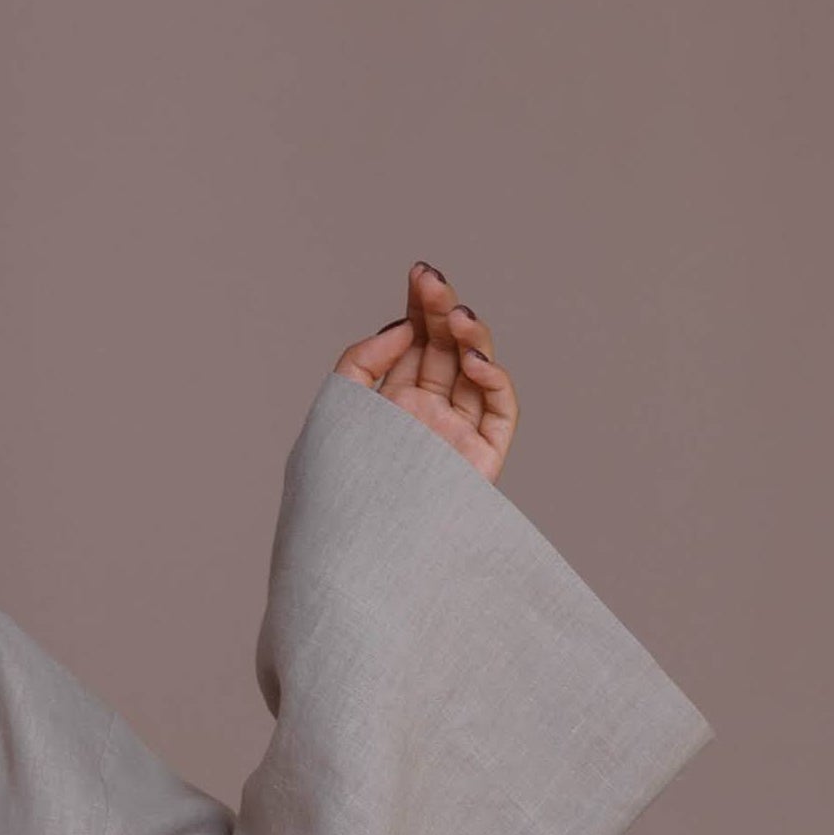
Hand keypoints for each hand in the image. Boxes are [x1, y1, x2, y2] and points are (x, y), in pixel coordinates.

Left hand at [335, 261, 516, 483]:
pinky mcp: (482, 459)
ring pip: (476, 370)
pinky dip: (493, 380)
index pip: (416, 343)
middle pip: (446, 349)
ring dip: (470, 336)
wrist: (358, 560)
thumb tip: (399, 328)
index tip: (418, 274)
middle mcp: (427, 417)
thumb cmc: (339, 497)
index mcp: (393, 406)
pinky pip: (499, 410)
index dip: (421, 307)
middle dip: (442, 310)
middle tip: (433, 281)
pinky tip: (474, 359)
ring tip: (455, 315)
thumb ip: (359, 364)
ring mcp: (457, 436)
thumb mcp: (335, 416)